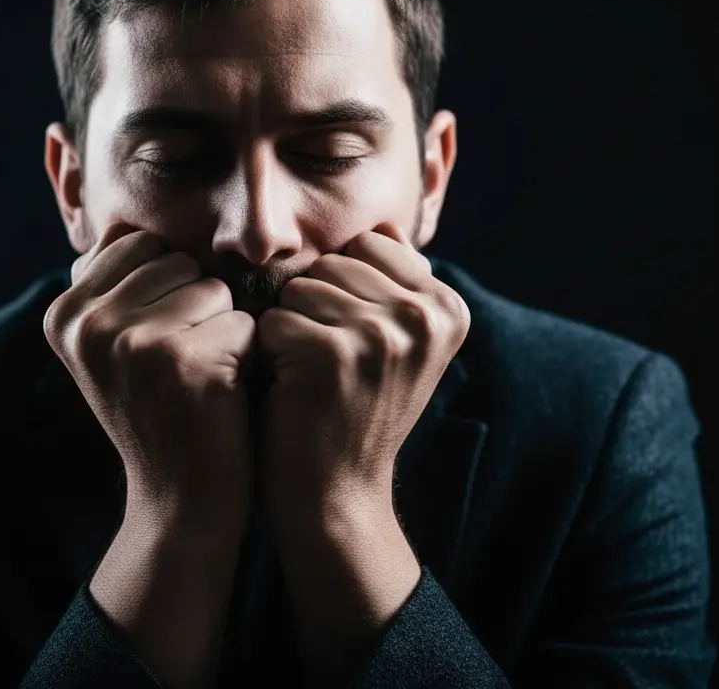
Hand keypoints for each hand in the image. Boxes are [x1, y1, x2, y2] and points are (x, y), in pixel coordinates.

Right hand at [43, 220, 258, 526]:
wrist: (182, 500)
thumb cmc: (164, 408)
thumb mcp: (116, 344)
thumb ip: (116, 279)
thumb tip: (129, 210)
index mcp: (63, 313)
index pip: (139, 243)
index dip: (168, 289)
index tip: (156, 345)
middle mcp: (84, 323)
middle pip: (177, 260)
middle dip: (197, 307)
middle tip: (181, 367)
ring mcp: (127, 341)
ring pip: (213, 287)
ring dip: (223, 329)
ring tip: (200, 378)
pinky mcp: (178, 360)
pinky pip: (243, 322)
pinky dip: (247, 356)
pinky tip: (221, 397)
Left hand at [256, 221, 470, 520]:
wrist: (338, 495)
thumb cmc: (354, 408)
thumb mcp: (398, 343)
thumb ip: (396, 283)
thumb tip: (383, 224)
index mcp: (449, 306)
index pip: (369, 244)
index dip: (342, 288)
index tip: (355, 343)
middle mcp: (426, 316)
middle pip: (332, 262)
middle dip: (314, 307)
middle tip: (330, 366)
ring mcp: (383, 335)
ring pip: (299, 287)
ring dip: (290, 329)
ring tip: (313, 376)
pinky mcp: (334, 354)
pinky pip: (273, 319)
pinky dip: (269, 354)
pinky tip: (294, 390)